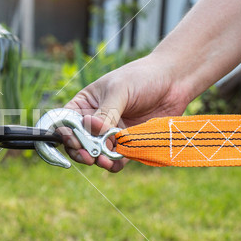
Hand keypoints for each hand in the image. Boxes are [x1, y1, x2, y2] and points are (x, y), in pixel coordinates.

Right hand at [62, 53, 190, 171]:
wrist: (174, 81)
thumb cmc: (143, 77)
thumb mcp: (120, 90)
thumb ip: (106, 112)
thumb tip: (93, 129)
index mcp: (86, 104)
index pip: (67, 121)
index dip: (66, 133)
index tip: (74, 141)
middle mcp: (95, 121)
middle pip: (79, 141)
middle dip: (81, 151)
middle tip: (89, 156)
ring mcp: (111, 133)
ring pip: (97, 153)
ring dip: (98, 159)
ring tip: (104, 161)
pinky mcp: (128, 144)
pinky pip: (117, 158)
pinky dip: (114, 163)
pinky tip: (115, 162)